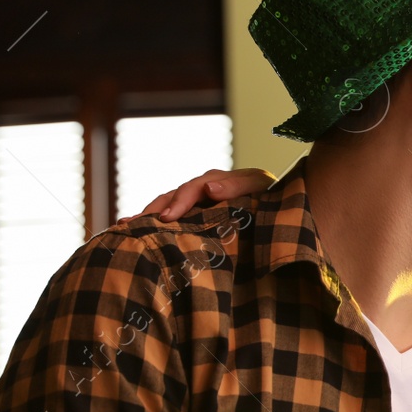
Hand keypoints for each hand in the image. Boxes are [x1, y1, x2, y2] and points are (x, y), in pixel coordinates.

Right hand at [128, 168, 278, 221]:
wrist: (285, 210)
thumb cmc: (274, 200)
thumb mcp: (261, 188)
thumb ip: (238, 186)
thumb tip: (209, 187)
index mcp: (221, 180)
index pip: (194, 187)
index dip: (180, 201)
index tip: (167, 218)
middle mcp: (207, 188)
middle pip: (174, 196)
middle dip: (154, 209)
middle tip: (134, 224)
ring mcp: (200, 202)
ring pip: (169, 205)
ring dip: (148, 216)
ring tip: (126, 226)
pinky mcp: (198, 216)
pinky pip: (174, 217)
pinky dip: (156, 223)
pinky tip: (136, 231)